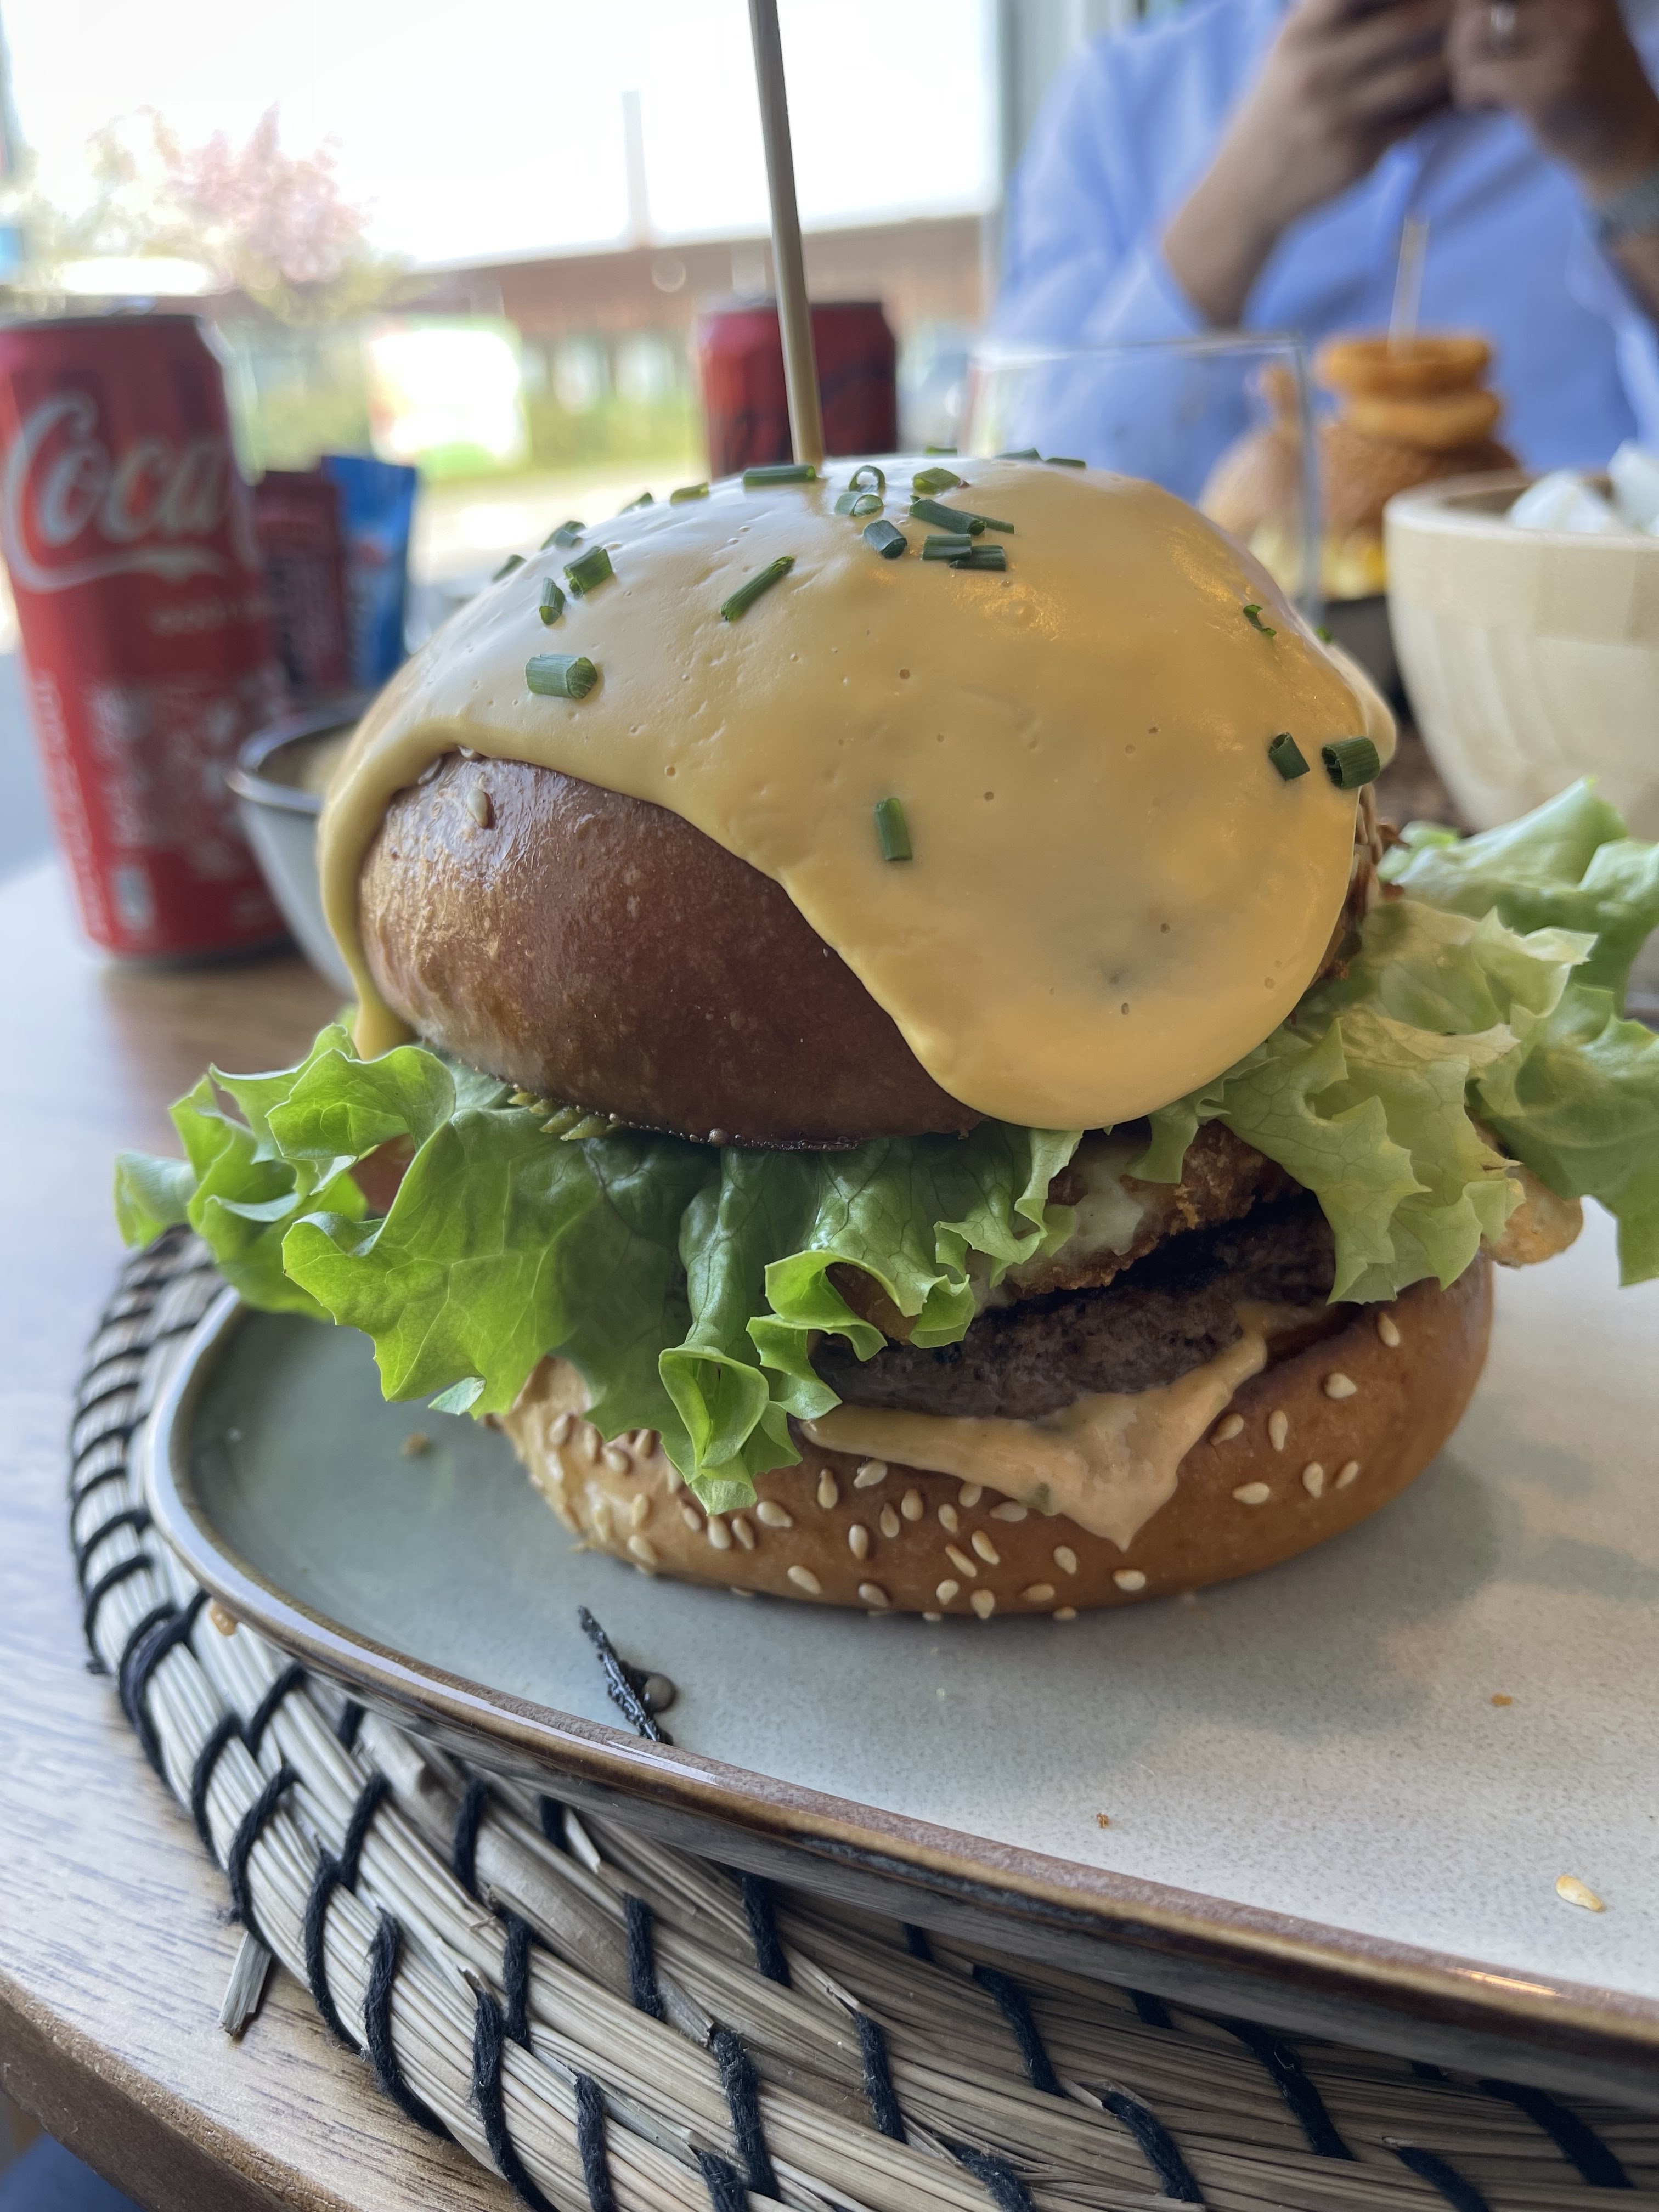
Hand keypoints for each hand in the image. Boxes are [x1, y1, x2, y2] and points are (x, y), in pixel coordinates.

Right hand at [1166, 0, 1453, 326]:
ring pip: (1424, 72)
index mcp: (1301, 30)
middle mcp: (1316, 69)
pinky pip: (1421, 118)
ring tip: (1478, 46)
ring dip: (1459, 57)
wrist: (1246, 187)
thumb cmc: (1280, 104)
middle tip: (1480, 7)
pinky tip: (1463, 90)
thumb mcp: (1292, 46)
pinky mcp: (1357, 155)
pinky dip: (1447, 102)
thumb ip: (1335, 10)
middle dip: (1453, 8)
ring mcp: (1337, 115)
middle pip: (1410, 21)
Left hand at [1448, 0, 1658, 200]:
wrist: (1625, 139)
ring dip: (1465, 68)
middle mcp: (1575, 4)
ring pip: (1473, 35)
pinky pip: (1476, 78)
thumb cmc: (1586, 86)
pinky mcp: (1546, 85)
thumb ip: (1525, 13)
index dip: (1475, 9)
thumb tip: (1463, 7)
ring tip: (1487, 89)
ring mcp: (1564, 41)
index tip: (1486, 38)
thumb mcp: (1567, 29)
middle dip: (1463, 38)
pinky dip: (1471, 96)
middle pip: (1479, 3)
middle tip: (1477, 67)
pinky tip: (1494, 107)